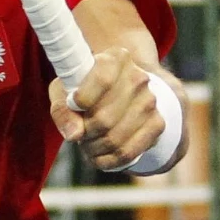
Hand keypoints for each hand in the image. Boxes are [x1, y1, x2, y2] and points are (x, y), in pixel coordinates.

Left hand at [48, 48, 168, 171]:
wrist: (118, 93)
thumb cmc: (84, 90)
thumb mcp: (65, 90)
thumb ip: (62, 109)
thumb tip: (74, 134)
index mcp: (116, 59)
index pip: (103, 79)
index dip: (83, 98)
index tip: (73, 104)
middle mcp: (138, 78)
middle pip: (104, 117)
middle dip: (85, 133)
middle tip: (80, 133)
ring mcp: (150, 102)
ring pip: (114, 138)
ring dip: (94, 148)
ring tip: (88, 144)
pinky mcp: (157, 124)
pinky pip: (128, 152)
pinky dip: (109, 161)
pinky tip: (99, 156)